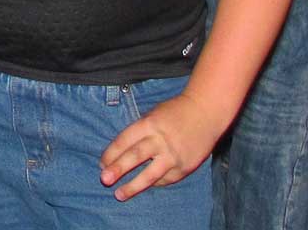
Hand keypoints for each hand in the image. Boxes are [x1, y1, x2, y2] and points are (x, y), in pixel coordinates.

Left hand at [98, 93, 221, 201]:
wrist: (205, 112)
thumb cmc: (174, 112)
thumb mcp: (153, 115)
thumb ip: (139, 132)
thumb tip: (119, 153)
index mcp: (149, 124)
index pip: (125, 140)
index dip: (112, 153)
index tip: (102, 163)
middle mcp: (160, 140)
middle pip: (135, 156)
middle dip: (118, 169)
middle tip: (104, 180)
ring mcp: (173, 155)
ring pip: (150, 174)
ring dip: (133, 186)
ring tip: (119, 195)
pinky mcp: (184, 167)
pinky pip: (165, 179)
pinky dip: (153, 183)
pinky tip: (145, 186)